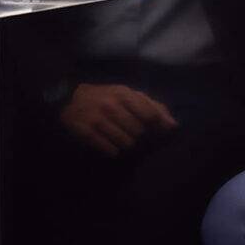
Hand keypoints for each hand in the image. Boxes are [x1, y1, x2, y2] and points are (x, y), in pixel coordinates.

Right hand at [59, 83, 177, 156]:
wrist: (70, 100)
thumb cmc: (107, 98)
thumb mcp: (128, 95)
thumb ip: (152, 106)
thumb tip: (173, 125)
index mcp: (124, 93)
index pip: (150, 114)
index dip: (158, 126)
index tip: (157, 131)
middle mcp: (111, 105)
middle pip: (139, 131)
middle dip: (140, 136)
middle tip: (134, 134)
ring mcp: (98, 119)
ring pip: (126, 143)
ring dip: (127, 144)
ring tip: (121, 138)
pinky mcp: (87, 132)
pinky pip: (110, 150)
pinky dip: (114, 151)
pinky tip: (111, 145)